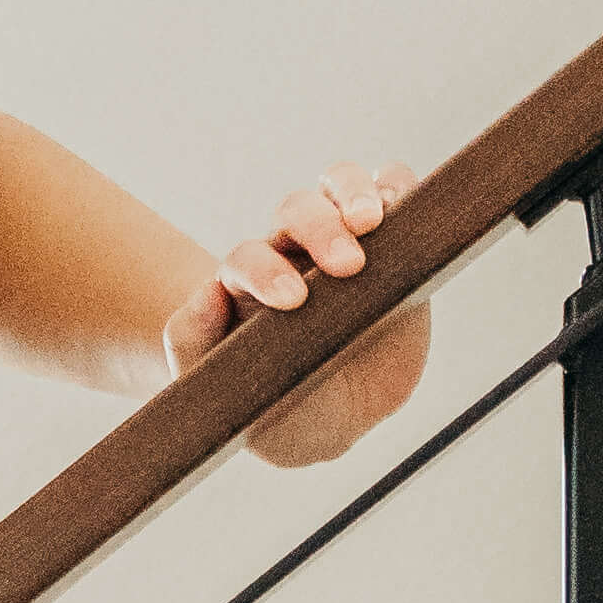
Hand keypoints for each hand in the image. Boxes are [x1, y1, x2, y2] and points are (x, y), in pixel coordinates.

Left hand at [168, 168, 431, 478]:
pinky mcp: (392, 240)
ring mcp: (343, 238)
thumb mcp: (226, 393)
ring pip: (339, 185)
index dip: (266, 271)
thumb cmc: (272, 405)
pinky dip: (399, 185)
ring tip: (373, 221)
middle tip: (346, 266)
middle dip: (319, 230)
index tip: (292, 302)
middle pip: (296, 210)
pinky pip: (392, 189)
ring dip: (354, 194)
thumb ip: (195, 344)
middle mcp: (293, 250)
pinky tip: (407, 204)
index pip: (248, 257)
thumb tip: (209, 290)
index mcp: (249, 280)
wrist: (331, 418)